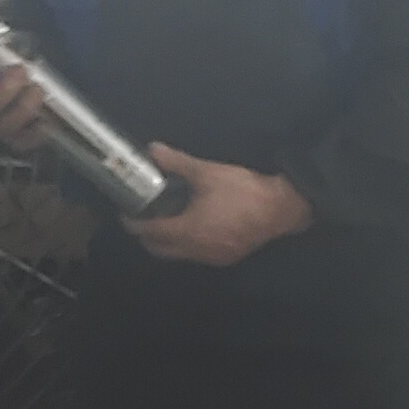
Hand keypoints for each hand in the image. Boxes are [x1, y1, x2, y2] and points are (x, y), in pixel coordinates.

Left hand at [135, 145, 313, 267]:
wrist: (281, 208)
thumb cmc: (243, 191)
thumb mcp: (207, 172)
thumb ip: (177, 163)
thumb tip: (153, 150)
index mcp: (188, 231)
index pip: (150, 232)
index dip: (134, 224)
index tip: (127, 214)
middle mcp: (196, 250)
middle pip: (160, 251)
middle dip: (147, 238)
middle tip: (143, 218)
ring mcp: (212, 257)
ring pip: (178, 255)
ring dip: (167, 242)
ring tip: (166, 221)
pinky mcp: (226, 257)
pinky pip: (196, 255)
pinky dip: (186, 244)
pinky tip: (192, 227)